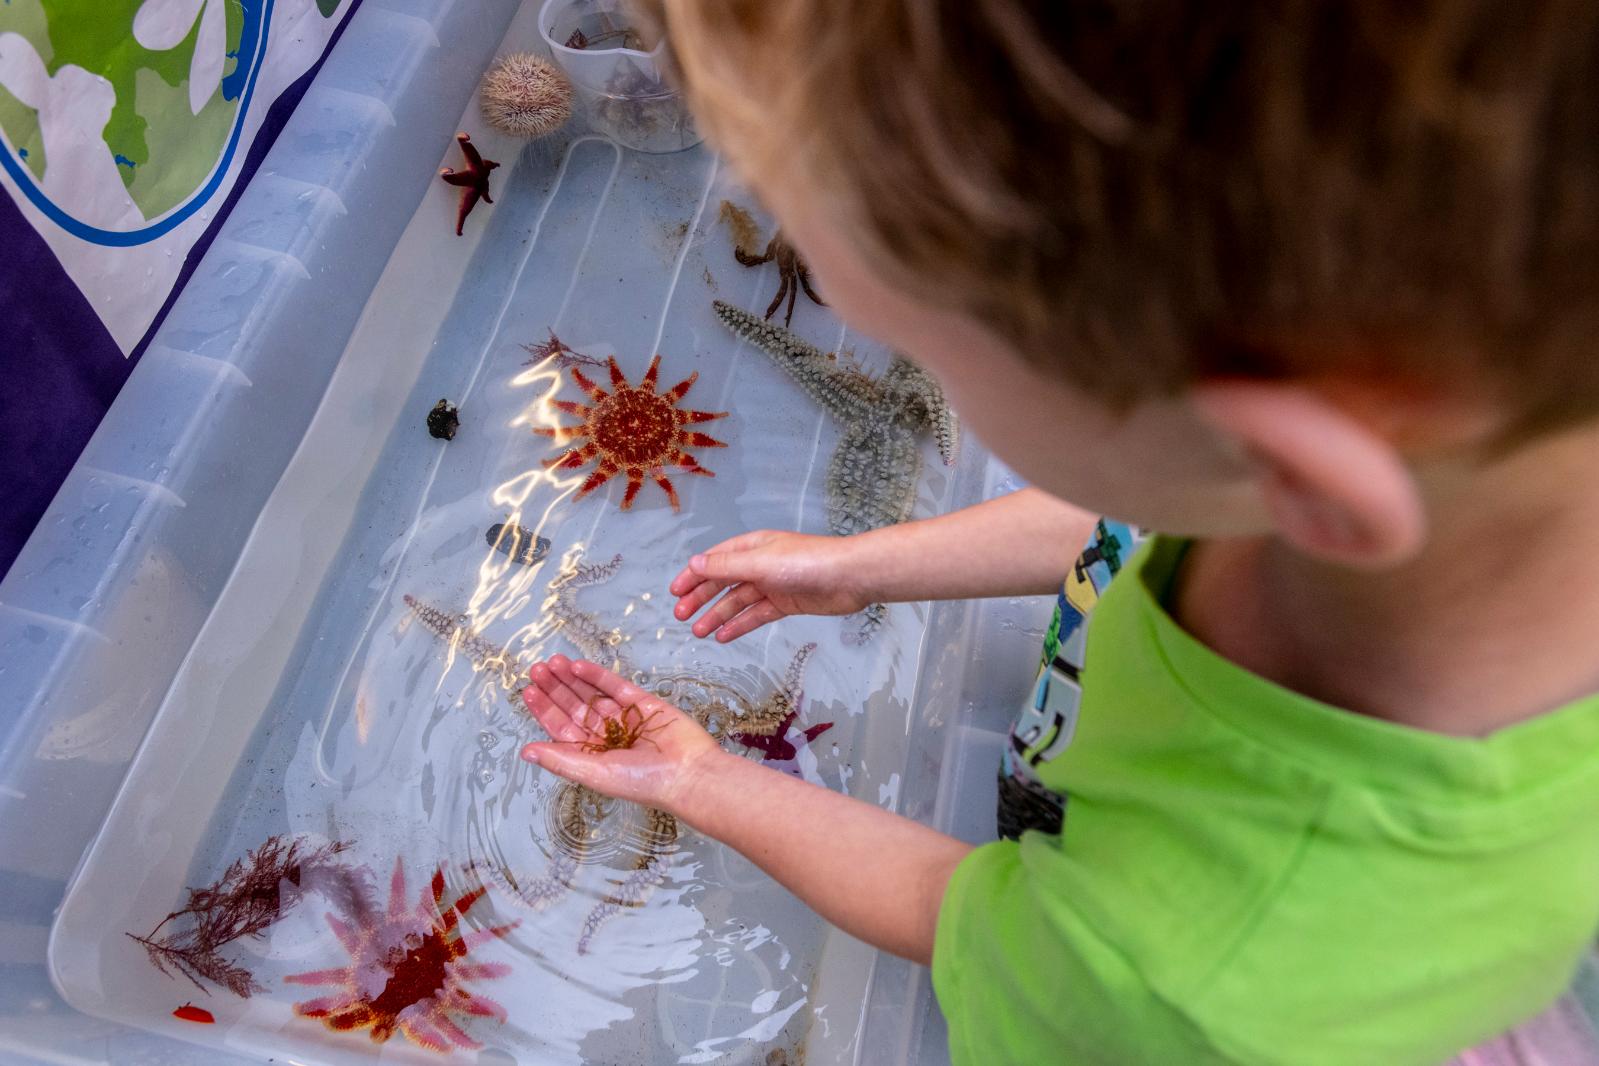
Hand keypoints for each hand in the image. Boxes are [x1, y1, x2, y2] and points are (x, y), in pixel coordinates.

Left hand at [519, 655, 723, 813]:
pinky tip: (578, 665)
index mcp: (591, 755)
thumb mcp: (593, 773)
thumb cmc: (642, 782)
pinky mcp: (642, 703)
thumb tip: (526, 752)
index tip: (529, 691)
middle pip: (573, 707)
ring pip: (591, 694)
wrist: (686, 773)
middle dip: (555, 689)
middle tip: (537, 669)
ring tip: (552, 662)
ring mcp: (624, 717)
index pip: (561, 728)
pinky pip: (614, 686)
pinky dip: (596, 675)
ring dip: (571, 679)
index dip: (545, 709)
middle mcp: (605, 736)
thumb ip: (559, 759)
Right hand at [669, 530, 868, 641]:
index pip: (714, 561)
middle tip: (681, 616)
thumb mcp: (761, 563)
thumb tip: (694, 564)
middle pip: (723, 581)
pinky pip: (756, 614)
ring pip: (738, 601)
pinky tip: (724, 636)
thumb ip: (726, 566)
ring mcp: (773, 584)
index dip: (693, 575)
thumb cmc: (805, 563)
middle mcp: (759, 564)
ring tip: (698, 632)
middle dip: (701, 598)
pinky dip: (740, 624)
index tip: (674, 593)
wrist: (849, 577)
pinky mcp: (786, 603)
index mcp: (752, 547)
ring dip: (718, 615)